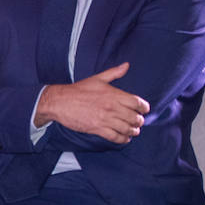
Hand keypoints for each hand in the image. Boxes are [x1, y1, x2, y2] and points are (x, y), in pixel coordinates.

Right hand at [34, 62, 149, 143]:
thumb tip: (127, 65)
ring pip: (127, 129)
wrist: (60, 102)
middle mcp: (112, 107)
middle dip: (139, 121)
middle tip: (138, 121)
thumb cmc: (79, 90)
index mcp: (114, 94)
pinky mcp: (98, 129)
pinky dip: (123, 139)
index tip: (144, 110)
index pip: (137, 103)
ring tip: (133, 130)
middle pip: (135, 118)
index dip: (144, 108)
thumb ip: (114, 73)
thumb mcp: (97, 78)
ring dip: (133, 131)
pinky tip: (124, 138)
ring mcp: (105, 119)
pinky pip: (116, 137)